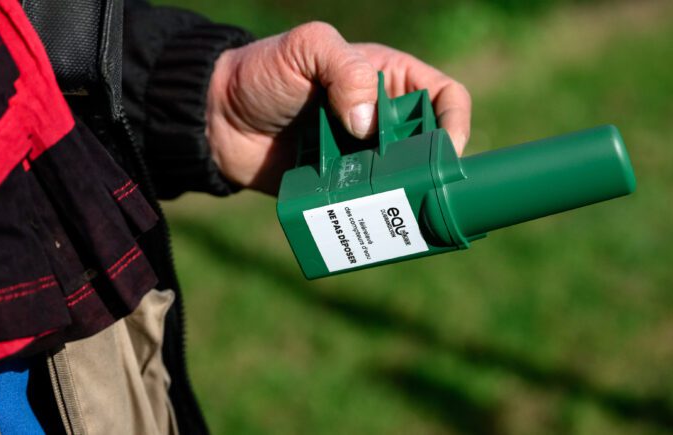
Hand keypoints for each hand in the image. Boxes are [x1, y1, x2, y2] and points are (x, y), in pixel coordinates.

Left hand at [206, 22, 471, 193]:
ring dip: (403, 196)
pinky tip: (371, 223)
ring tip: (392, 209)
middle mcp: (382, 119)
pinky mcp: (342, 187)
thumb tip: (369, 123)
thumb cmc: (262, 72)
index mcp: (387, 78)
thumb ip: (344, 68)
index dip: (456, 122)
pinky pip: (371, 204)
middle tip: (419, 188)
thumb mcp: (305, 48)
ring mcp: (363, 156)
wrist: (216, 119)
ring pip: (405, 181)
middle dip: (431, 169)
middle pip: (431, 147)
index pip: (445, 97)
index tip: (446, 150)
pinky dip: (375, 214)